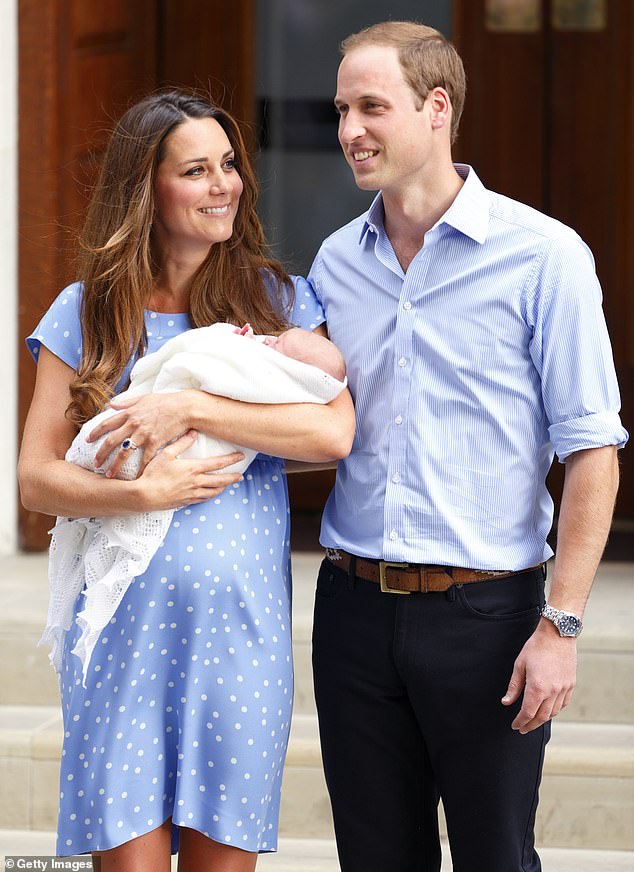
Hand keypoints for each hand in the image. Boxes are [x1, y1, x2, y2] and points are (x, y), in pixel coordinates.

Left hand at [88, 392, 194, 477]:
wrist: (184, 408)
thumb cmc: (165, 401)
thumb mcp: (143, 398)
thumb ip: (126, 402)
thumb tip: (110, 404)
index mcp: (129, 413)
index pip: (106, 424)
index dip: (95, 433)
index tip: (87, 440)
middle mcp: (133, 424)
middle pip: (111, 441)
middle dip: (101, 454)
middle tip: (95, 464)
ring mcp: (143, 434)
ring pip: (124, 453)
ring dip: (115, 465)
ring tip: (109, 475)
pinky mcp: (155, 442)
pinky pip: (144, 459)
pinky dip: (139, 469)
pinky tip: (134, 477)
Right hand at [138, 430, 244, 509]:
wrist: (145, 495)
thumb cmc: (154, 473)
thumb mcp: (166, 454)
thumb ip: (182, 442)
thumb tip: (193, 432)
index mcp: (193, 468)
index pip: (218, 463)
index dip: (231, 460)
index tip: (241, 457)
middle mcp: (196, 482)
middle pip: (221, 480)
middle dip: (232, 478)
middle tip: (240, 476)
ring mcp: (192, 493)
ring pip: (214, 491)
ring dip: (223, 487)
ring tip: (228, 484)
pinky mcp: (186, 501)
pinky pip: (204, 499)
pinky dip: (211, 495)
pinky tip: (212, 493)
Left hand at [501, 619, 576, 733]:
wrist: (557, 634)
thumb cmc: (536, 647)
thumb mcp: (519, 665)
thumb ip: (514, 686)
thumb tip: (506, 702)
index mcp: (538, 687)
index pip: (528, 713)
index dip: (520, 722)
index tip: (515, 726)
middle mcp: (553, 691)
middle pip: (541, 717)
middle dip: (531, 725)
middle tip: (523, 728)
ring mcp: (564, 688)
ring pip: (553, 712)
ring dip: (543, 719)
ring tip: (534, 720)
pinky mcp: (571, 684)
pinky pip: (563, 703)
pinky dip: (555, 710)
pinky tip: (548, 709)